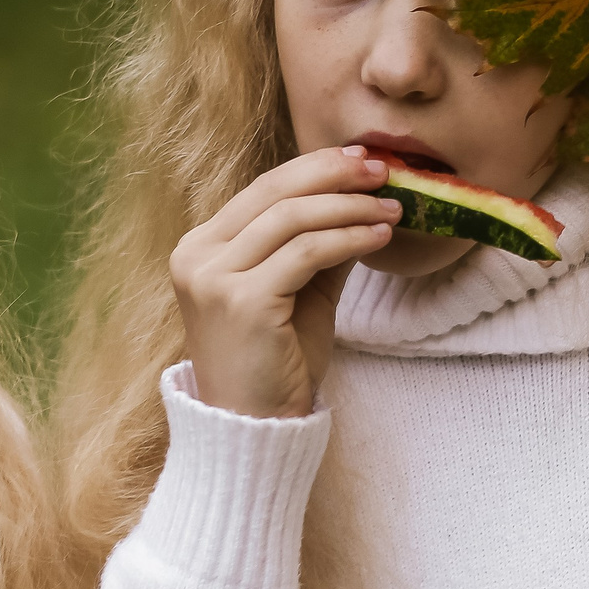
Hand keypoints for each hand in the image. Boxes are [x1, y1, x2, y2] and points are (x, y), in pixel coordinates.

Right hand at [173, 147, 398, 419]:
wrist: (254, 430)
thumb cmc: (274, 364)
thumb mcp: (298, 292)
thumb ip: (318, 245)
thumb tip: (362, 198)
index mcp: (201, 248)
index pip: (262, 191)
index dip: (313, 167)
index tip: (359, 159)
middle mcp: (197, 257)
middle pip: (274, 193)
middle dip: (333, 175)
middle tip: (382, 170)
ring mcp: (214, 279)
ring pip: (292, 218)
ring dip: (349, 207)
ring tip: (392, 207)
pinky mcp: (242, 302)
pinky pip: (306, 253)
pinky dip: (348, 239)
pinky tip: (380, 236)